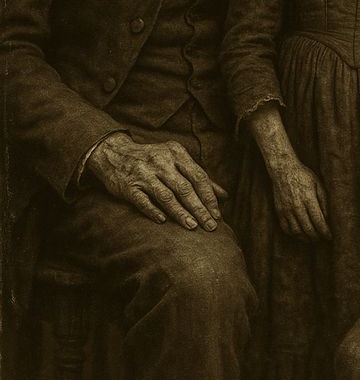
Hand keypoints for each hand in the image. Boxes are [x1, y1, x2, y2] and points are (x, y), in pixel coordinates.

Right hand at [87, 132, 226, 229]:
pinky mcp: (129, 186)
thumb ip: (199, 177)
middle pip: (185, 188)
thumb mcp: (176, 161)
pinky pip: (142, 200)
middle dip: (199, 208)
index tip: (218, 215)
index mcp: (176, 153)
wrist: (115, 154)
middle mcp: (161, 161)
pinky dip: (153, 210)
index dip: (209, 196)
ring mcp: (144, 173)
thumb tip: (224, 196)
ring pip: (166, 195)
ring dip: (180, 212)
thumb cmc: (153, 160)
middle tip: (210, 227)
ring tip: (192, 227)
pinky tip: (163, 222)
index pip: (198, 176)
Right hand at [270, 158, 330, 241]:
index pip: (319, 222)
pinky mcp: (279, 211)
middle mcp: (297, 206)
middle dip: (317, 237)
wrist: (283, 170)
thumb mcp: (318, 184)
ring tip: (311, 239)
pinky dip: (293, 234)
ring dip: (305, 238)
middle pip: (308, 229)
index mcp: (309, 199)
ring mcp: (287, 210)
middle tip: (322, 239)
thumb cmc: (303, 176)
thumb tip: (327, 218)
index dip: (325, 232)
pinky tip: (299, 234)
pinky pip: (286, 228)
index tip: (330, 237)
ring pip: (296, 231)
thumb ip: (324, 201)